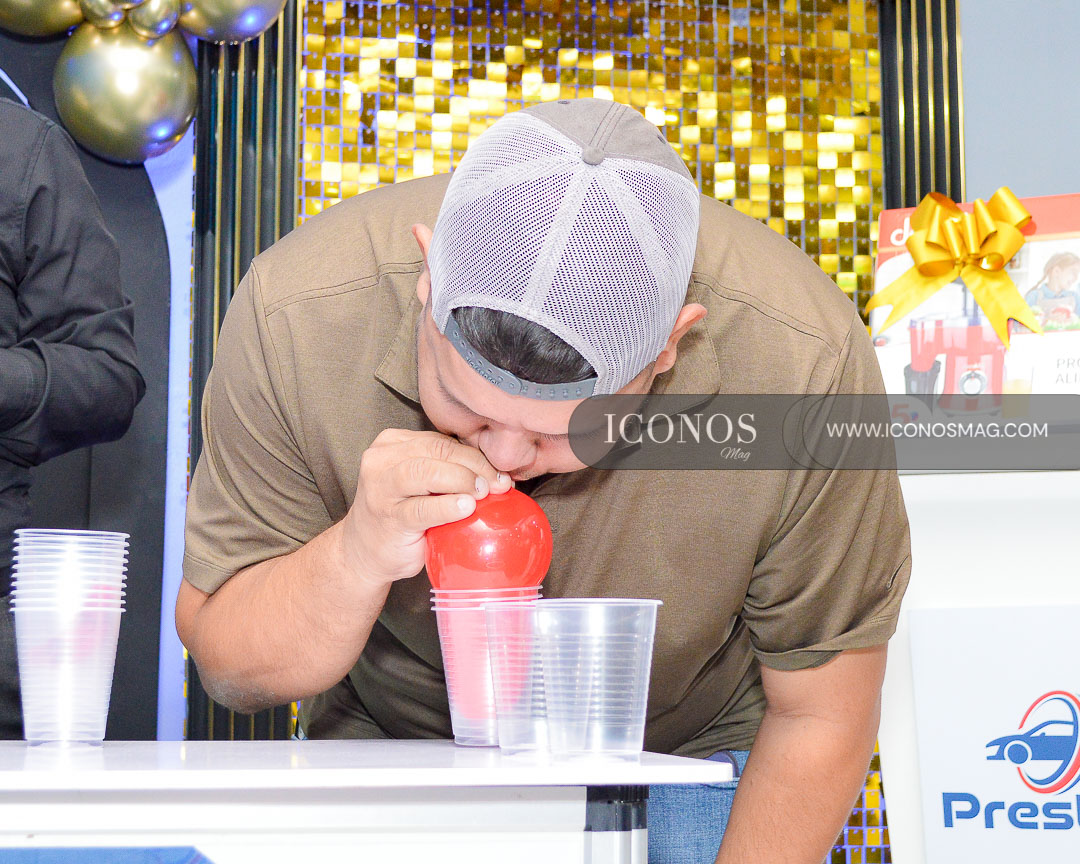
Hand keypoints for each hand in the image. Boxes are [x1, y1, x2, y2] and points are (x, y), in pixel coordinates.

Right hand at [338, 429, 510, 586]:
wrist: (364, 552)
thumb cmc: (399, 515)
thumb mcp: (419, 483)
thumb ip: (445, 470)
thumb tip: (495, 474)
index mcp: (392, 444)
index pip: (440, 441)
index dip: (475, 455)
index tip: (499, 473)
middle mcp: (381, 461)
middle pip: (437, 451)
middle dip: (473, 466)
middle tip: (496, 484)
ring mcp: (381, 489)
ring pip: (425, 472)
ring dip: (461, 480)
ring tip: (481, 493)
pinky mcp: (388, 518)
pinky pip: (422, 508)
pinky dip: (448, 507)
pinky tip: (466, 508)